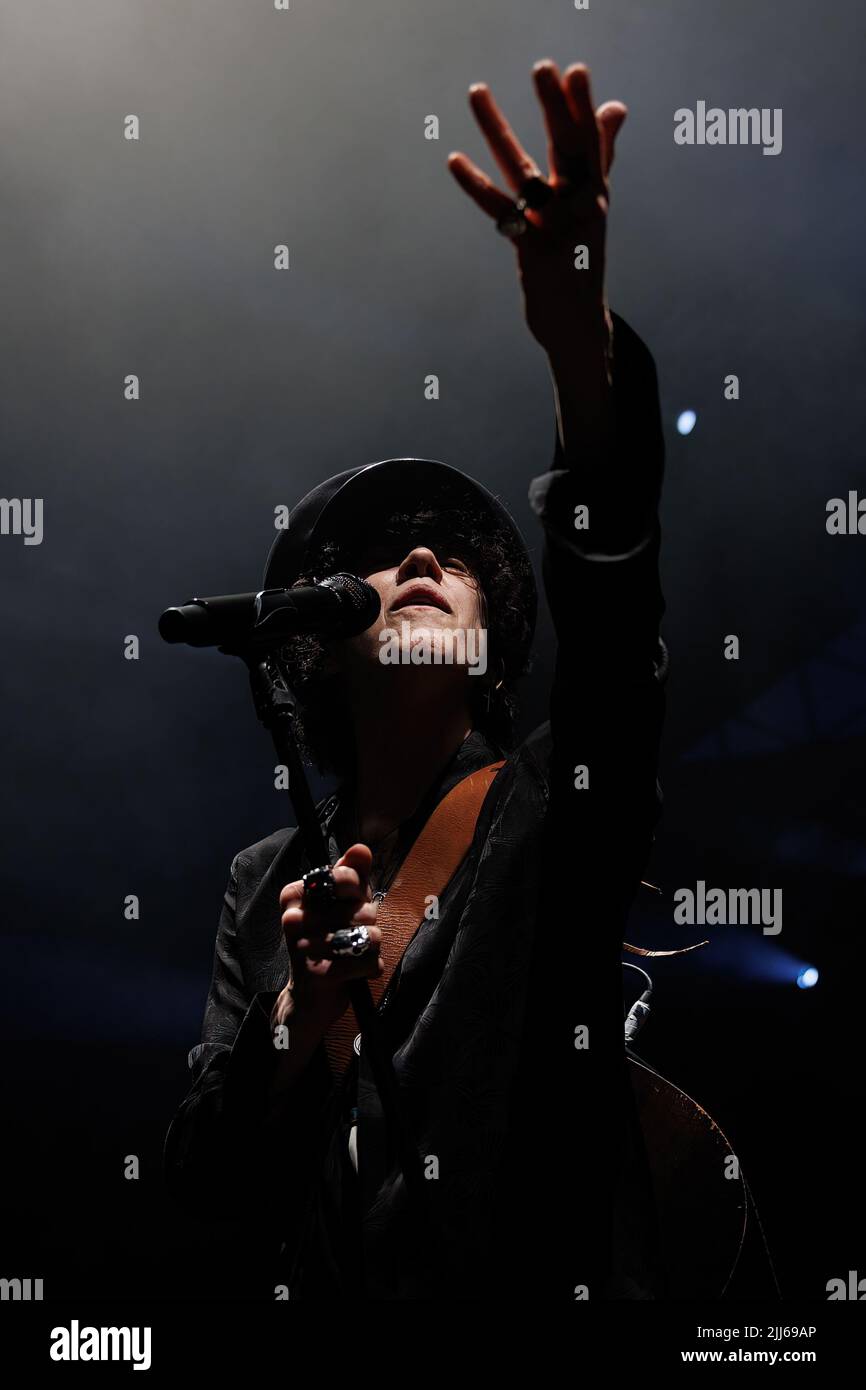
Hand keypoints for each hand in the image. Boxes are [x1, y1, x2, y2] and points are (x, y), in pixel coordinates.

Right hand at [274, 843, 382, 1034]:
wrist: (309, 996)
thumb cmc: (328, 942)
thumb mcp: (340, 904)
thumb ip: (352, 875)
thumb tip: (361, 848)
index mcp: (295, 895)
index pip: (344, 877)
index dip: (360, 891)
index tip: (351, 903)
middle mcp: (293, 919)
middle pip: (362, 909)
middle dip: (370, 923)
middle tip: (354, 934)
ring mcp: (302, 948)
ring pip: (368, 936)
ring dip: (373, 947)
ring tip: (359, 952)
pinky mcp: (317, 976)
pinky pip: (367, 963)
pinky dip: (371, 968)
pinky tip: (357, 972)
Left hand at [448, 60, 625, 356]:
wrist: (578, 325)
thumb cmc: (582, 260)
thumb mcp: (594, 206)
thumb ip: (601, 155)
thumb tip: (616, 106)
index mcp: (595, 193)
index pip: (590, 142)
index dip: (581, 107)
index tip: (574, 71)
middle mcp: (580, 207)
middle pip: (567, 150)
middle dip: (555, 108)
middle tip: (543, 67)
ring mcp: (556, 230)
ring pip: (522, 171)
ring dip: (496, 130)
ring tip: (475, 90)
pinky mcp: (532, 252)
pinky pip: (500, 212)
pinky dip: (475, 185)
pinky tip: (454, 160)